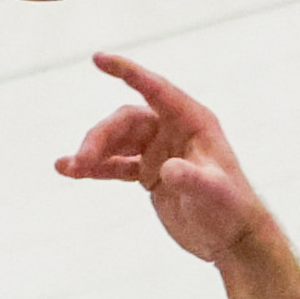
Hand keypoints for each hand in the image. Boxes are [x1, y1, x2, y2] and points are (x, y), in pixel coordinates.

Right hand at [56, 53, 272, 262]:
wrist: (232, 239)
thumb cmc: (230, 210)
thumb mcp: (213, 194)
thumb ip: (192, 179)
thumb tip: (168, 170)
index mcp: (192, 121)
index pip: (155, 89)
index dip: (127, 72)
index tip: (98, 59)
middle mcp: (174, 129)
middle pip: (127, 121)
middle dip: (100, 137)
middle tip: (80, 162)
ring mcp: (160, 150)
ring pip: (118, 141)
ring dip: (93, 153)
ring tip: (68, 169)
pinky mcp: (150, 173)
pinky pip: (117, 163)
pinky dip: (96, 168)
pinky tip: (72, 172)